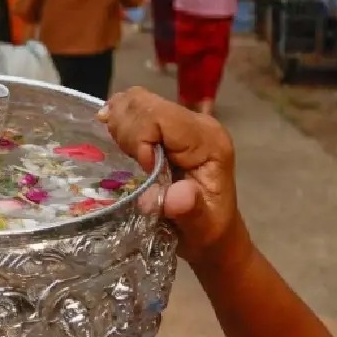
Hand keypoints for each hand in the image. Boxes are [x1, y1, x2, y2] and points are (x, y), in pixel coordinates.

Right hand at [98, 88, 240, 263]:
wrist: (215, 236)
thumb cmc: (208, 232)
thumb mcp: (202, 229)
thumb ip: (190, 210)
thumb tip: (176, 197)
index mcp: (209, 141)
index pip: (160, 116)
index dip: (140, 140)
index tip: (145, 171)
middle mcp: (197, 123)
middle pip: (144, 102)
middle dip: (127, 131)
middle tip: (130, 163)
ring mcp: (183, 122)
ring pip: (136, 101)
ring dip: (121, 126)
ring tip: (128, 156)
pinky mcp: (169, 127)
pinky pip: (136, 109)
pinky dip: (121, 122)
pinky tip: (121, 143)